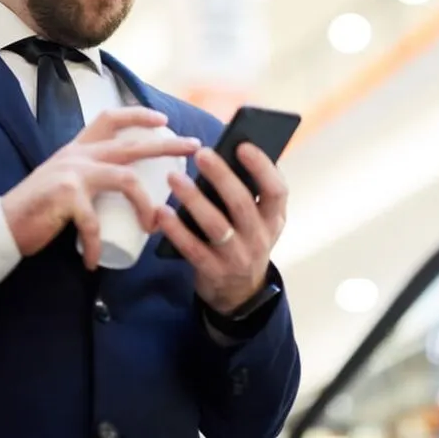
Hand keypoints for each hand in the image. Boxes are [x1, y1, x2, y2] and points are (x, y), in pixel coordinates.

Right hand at [1, 107, 200, 269]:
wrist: (2, 225)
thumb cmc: (39, 208)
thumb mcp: (65, 179)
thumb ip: (89, 173)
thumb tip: (125, 182)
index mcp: (79, 148)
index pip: (111, 118)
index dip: (139, 115)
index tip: (164, 120)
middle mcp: (78, 154)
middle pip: (132, 145)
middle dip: (167, 146)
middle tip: (194, 148)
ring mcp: (72, 173)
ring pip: (125, 179)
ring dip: (145, 205)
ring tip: (152, 227)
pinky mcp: (65, 196)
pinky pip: (94, 223)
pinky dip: (96, 245)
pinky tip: (94, 261)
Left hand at [157, 143, 288, 314]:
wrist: (240, 293)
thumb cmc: (244, 239)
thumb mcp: (257, 220)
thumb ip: (247, 193)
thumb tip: (223, 154)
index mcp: (274, 218)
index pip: (277, 190)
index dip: (262, 167)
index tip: (243, 146)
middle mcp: (260, 237)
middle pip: (241, 203)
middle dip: (221, 176)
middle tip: (201, 154)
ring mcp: (237, 257)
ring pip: (216, 226)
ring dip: (194, 200)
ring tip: (174, 178)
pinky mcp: (213, 271)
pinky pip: (192, 249)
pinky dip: (176, 230)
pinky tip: (162, 212)